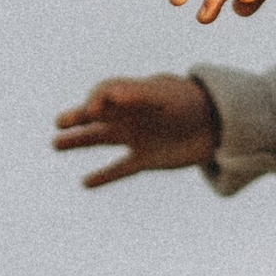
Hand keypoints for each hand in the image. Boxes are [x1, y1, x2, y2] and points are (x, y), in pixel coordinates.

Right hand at [52, 73, 220, 188]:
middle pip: (96, 116)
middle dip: (77, 118)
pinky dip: (104, 176)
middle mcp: (131, 115)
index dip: (95, 101)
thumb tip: (112, 96)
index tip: (92, 112)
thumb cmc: (192, 102)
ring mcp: (137, 137)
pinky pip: (120, 168)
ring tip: (55, 144)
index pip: (104, 93)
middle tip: (60, 123)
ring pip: (101, 139)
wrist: (220, 126)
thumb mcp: (166, 96)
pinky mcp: (146, 159)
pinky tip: (86, 183)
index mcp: (134, 96)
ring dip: (79, 141)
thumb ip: (139, 94)